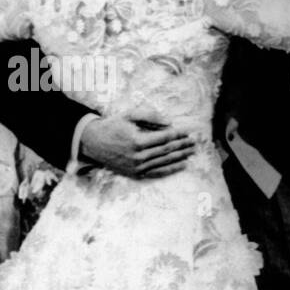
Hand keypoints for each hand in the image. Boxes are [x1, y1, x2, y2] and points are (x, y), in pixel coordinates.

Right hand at [80, 112, 195, 178]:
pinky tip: (183, 165)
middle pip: (168, 150)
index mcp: (138, 141)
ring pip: (165, 162)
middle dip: (183, 145)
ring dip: (181, 156)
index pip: (165, 137)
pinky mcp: (136, 174)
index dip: (179, 134)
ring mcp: (138, 167)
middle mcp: (139, 156)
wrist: (93, 142)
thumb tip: (170, 122)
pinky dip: (172, 169)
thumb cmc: (113, 126)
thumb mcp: (129, 115)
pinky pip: (158, 172)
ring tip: (192, 151)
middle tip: (196, 142)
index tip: (189, 131)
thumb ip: (150, 116)